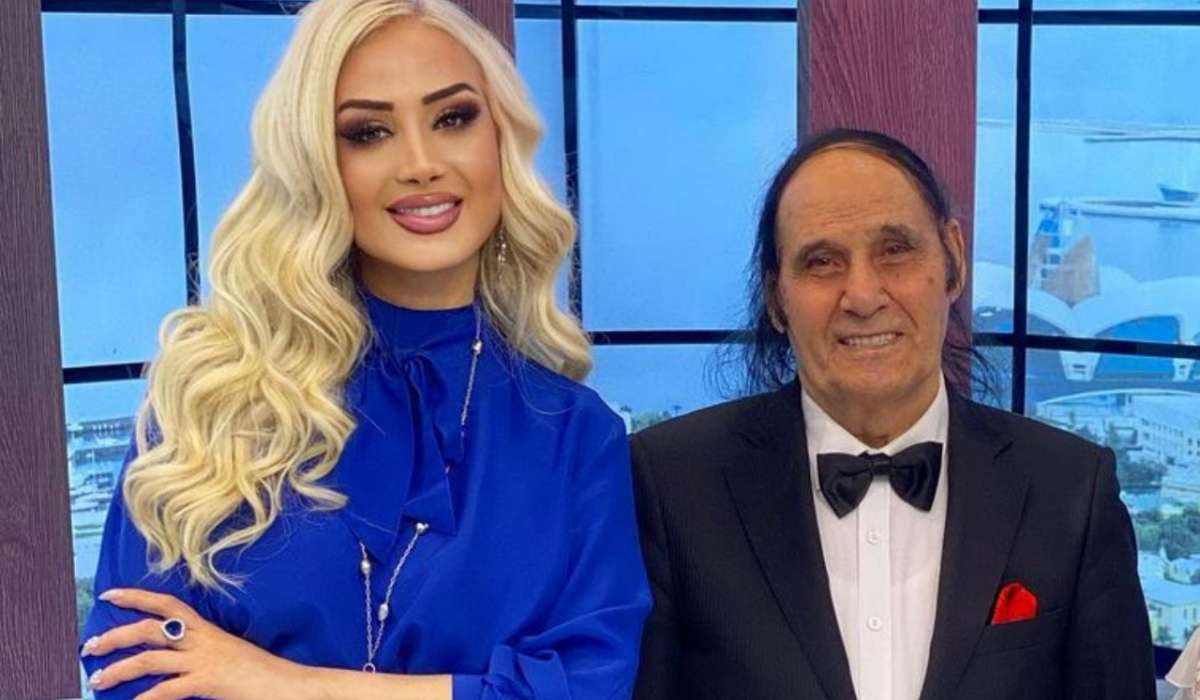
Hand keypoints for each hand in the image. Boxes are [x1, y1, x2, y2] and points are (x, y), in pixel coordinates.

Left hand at [82, 588, 318, 699]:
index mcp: (207, 630)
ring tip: (98, 680)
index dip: (137, 596)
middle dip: (115, 635)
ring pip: (150, 658)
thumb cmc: (261, 674)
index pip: (167, 604)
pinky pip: (168, 689)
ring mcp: (205, 660)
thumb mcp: (229, 654)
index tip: (110, 594)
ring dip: (118, 669)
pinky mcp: (209, 681)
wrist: (290, 684)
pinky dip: (145, 699)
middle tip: (90, 646)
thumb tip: (175, 660)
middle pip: (149, 629)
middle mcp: (203, 640)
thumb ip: (202, 653)